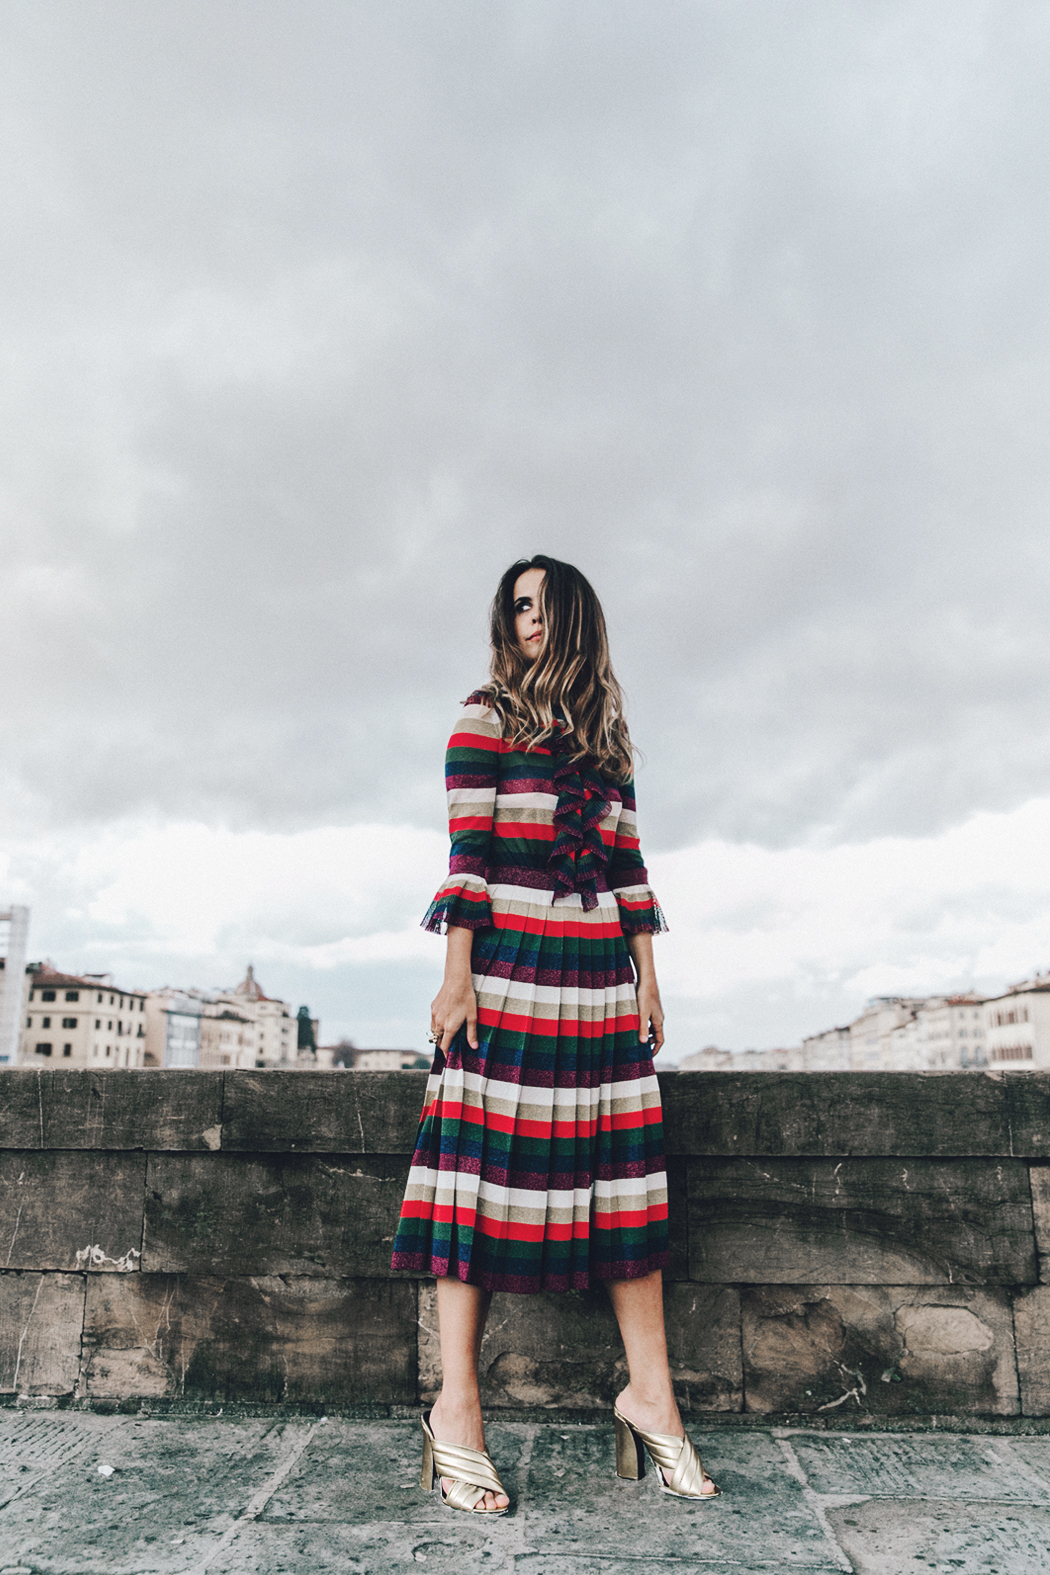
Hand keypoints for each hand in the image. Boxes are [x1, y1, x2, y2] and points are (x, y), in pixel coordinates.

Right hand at [430, 925, 478, 1050]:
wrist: (456, 981)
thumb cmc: (467, 999)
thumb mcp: (472, 1017)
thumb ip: (471, 1033)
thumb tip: (474, 1047)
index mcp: (449, 1028)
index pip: (444, 1046)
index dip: (446, 1053)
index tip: (449, 1057)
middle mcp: (439, 1023)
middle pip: (437, 1040)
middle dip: (442, 1045)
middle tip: (449, 1047)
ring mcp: (434, 1015)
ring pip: (433, 1030)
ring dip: (438, 1035)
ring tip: (446, 1036)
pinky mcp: (433, 1008)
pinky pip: (433, 1020)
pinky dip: (436, 1025)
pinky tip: (444, 1020)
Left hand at [636, 977, 663, 1054]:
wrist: (647, 979)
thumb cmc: (644, 996)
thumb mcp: (642, 1013)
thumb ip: (642, 1028)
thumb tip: (644, 1043)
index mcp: (659, 1021)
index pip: (660, 1040)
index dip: (655, 1049)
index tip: (648, 1057)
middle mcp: (659, 1018)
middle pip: (656, 1035)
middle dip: (650, 1043)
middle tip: (640, 1049)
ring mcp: (655, 1012)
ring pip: (652, 1027)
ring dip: (646, 1034)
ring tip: (635, 1038)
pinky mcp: (651, 1007)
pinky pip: (649, 1020)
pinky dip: (643, 1025)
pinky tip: (634, 1024)